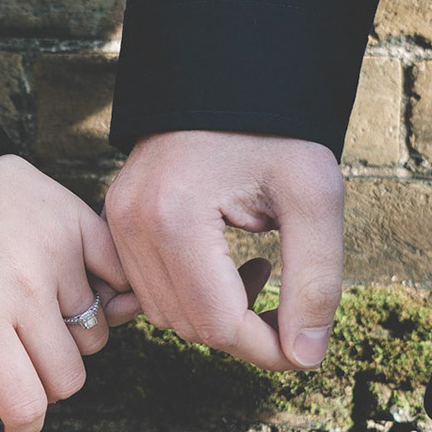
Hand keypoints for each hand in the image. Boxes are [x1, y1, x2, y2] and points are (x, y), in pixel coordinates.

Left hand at [0, 154, 138, 431]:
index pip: (27, 402)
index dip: (24, 427)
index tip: (17, 425)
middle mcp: (25, 288)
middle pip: (70, 377)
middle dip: (43, 385)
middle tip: (16, 363)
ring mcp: (58, 251)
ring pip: (95, 334)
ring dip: (69, 338)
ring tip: (34, 313)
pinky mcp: (78, 220)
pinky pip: (119, 279)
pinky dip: (104, 293)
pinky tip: (71, 287)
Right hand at [105, 130, 343, 370]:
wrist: (230, 74)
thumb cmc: (276, 130)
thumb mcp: (314, 198)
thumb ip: (315, 282)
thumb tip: (304, 357)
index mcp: (175, 217)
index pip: (217, 324)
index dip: (267, 349)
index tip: (304, 343)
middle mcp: (131, 223)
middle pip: (187, 326)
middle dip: (244, 332)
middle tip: (287, 300)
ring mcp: (117, 221)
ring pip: (164, 314)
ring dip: (216, 314)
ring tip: (258, 270)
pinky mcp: (116, 220)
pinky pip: (147, 289)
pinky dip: (189, 295)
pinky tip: (225, 266)